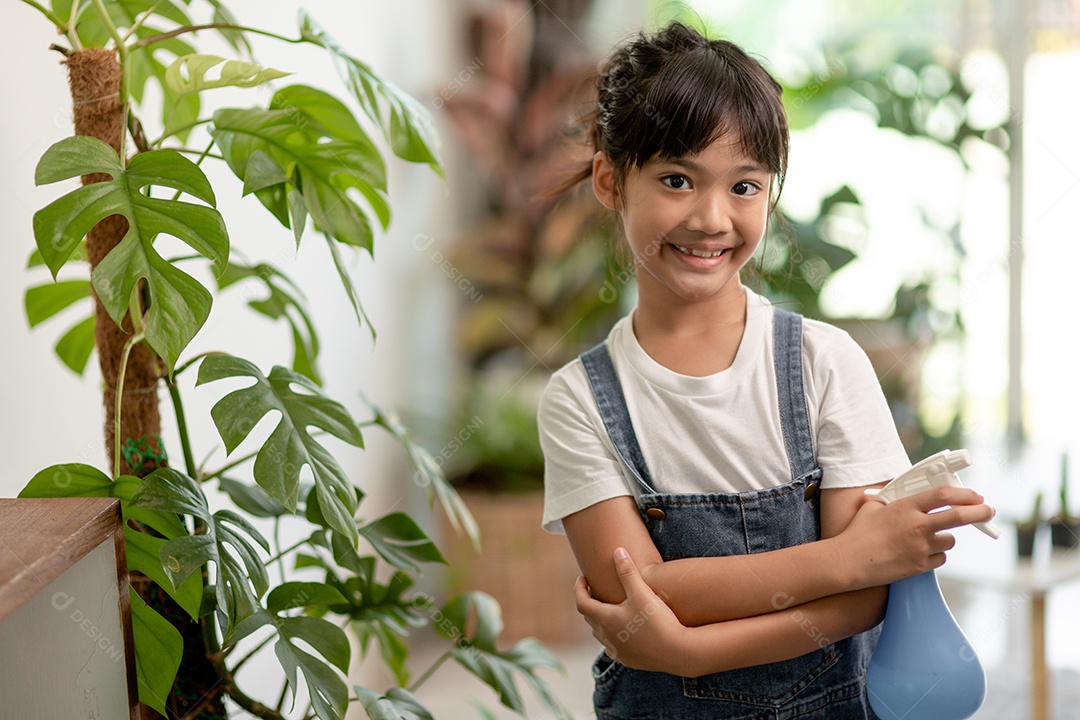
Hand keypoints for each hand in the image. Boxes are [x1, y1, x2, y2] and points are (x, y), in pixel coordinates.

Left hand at [574, 547, 693, 674]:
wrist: (679, 652)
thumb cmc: (659, 620)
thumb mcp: (642, 592)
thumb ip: (628, 571)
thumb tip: (618, 551)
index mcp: (606, 620)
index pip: (582, 603)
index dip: (579, 589)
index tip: (582, 578)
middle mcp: (607, 638)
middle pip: (590, 617)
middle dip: (590, 602)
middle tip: (594, 589)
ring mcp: (618, 652)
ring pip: (600, 634)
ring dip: (600, 619)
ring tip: (608, 608)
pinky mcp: (629, 660)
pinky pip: (613, 647)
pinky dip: (613, 635)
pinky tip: (623, 630)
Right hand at [837, 486, 994, 587]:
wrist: (849, 561)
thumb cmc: (857, 533)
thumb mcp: (872, 508)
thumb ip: (888, 501)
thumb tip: (895, 497)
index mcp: (906, 507)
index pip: (943, 495)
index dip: (964, 494)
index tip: (975, 495)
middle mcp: (917, 526)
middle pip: (959, 516)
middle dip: (979, 512)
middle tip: (988, 510)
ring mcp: (921, 547)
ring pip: (950, 540)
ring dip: (945, 538)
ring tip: (929, 538)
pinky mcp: (920, 566)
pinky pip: (940, 558)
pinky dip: (935, 555)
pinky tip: (920, 553)